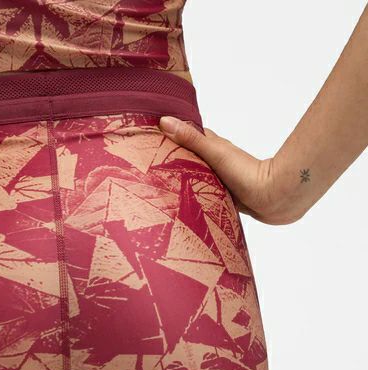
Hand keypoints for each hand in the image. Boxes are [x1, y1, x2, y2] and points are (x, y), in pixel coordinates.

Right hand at [159, 116, 303, 224]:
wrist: (271, 197)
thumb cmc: (246, 172)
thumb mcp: (214, 152)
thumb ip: (191, 139)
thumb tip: (165, 121)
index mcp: (212, 147)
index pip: (186, 136)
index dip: (169, 134)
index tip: (149, 134)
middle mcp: (213, 162)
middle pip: (187, 157)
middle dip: (170, 158)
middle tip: (147, 161)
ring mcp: (216, 179)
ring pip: (192, 176)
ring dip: (178, 178)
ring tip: (156, 182)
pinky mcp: (219, 196)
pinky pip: (199, 193)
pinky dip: (188, 193)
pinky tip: (178, 199)